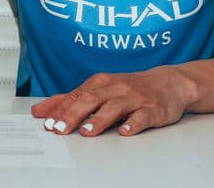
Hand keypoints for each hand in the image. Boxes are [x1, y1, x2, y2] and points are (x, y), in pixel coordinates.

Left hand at [30, 66, 198, 136]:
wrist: (170, 82)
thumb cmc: (130, 87)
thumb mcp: (101, 89)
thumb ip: (73, 100)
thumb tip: (43, 110)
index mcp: (100, 83)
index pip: (75, 95)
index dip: (59, 108)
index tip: (45, 121)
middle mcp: (115, 88)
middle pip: (90, 99)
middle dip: (73, 114)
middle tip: (59, 128)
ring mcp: (134, 98)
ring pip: (114, 108)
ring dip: (99, 119)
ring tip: (87, 131)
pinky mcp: (152, 109)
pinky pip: (143, 117)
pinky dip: (134, 124)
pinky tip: (126, 132)